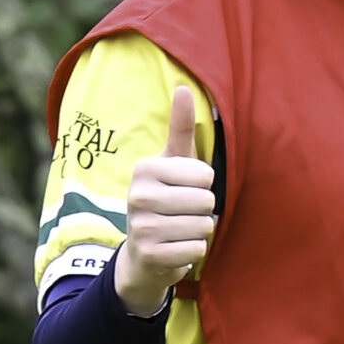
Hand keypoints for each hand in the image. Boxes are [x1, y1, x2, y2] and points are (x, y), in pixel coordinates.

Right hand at [114, 86, 215, 316]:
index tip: (185, 189)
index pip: (205, 175)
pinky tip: (176, 248)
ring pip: (203, 226)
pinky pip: (197, 249)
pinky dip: (194, 251)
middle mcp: (137, 196)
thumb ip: (180, 128)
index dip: (204, 185)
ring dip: (200, 231)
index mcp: (145, 169)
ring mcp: (141, 227)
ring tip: (180, 229)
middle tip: (183, 213)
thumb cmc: (165, 198)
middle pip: (206, 201)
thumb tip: (183, 88)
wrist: (143, 253)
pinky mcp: (151, 255)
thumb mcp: (172, 162)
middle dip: (204, 210)